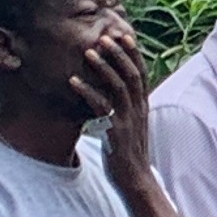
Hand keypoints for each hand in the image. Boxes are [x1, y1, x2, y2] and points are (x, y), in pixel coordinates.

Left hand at [78, 28, 160, 167]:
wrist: (136, 180)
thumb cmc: (128, 153)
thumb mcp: (130, 126)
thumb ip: (125, 109)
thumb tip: (113, 95)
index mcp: (143, 107)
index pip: (142, 74)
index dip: (134, 54)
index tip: (125, 36)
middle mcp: (139, 109)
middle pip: (132, 74)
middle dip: (119, 54)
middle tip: (104, 37)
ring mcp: (128, 120)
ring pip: (118, 86)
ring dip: (103, 67)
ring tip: (88, 52)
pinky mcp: (116, 131)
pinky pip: (101, 106)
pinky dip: (87, 91)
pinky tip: (73, 81)